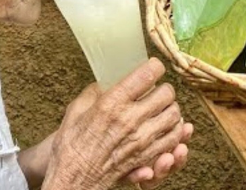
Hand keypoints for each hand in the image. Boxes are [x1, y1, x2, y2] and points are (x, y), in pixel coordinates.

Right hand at [41, 58, 187, 189]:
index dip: (154, 66)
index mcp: (112, 104)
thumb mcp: (75, 111)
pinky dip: (174, 131)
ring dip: (171, 109)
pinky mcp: (147, 156)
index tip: (153, 66)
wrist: (72, 179)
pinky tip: (166, 127)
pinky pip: (172, 139)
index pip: (147, 75)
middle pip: (167, 94)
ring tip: (163, 108)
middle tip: (158, 89)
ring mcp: (141, 140)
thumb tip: (107, 80)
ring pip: (174, 116)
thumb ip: (94, 92)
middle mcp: (130, 120)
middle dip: (165, 88)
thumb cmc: (71, 146)